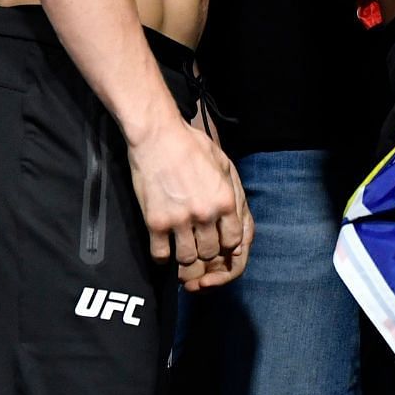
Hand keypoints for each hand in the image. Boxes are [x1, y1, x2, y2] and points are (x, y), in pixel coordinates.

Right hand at [127, 117, 245, 288]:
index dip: (225, 244)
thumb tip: (238, 228)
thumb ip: (235, 196)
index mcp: (225, 200)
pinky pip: (161, 255)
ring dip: (185, 255)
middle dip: (205, 250)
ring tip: (181, 244)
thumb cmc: (192, 146)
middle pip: (210, 253)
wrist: (158, 136)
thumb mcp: (224, 165)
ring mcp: (180, 220)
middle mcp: (205, 213)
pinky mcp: (156, 222)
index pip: (233, 242)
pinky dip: (162, 255)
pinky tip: (163, 245)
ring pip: (187, 258)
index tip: (217, 240)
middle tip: (197, 241)